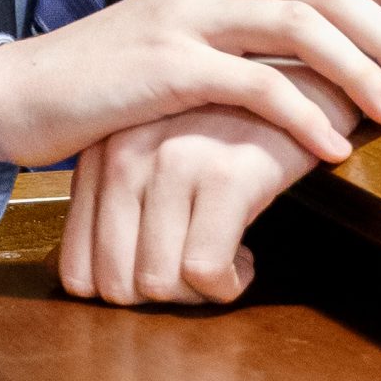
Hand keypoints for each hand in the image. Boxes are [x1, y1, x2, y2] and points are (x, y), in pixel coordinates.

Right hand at [0, 0, 380, 170]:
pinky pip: (253, 84)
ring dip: (362, 69)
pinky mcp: (167, 68)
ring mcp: (188, 20)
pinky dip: (303, 114)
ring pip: (301, 26)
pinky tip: (333, 147)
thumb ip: (245, 43)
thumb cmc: (110, 86)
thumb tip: (322, 64)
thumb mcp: (186, 49)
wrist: (22, 95)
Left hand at [61, 73, 360, 306]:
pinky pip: (206, 271)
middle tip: (197, 278)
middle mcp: (125, 155)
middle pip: (117, 286)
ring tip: (225, 264)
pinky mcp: (225, 175)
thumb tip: (102, 287)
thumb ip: (125, 206)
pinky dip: (229, 284)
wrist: (302, 80)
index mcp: (100, 154)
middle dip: (161, 300)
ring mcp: (173, 163)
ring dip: (198, 295)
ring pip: (159, 284)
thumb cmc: (230, 128)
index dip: (122, 293)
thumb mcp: (162, 155)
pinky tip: (248, 259)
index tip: (162, 277)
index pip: (77, 270)